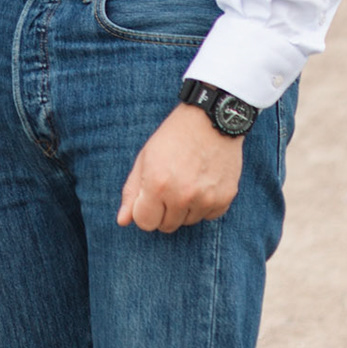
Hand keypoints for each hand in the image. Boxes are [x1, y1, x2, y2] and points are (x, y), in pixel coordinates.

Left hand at [117, 103, 241, 232]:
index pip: (145, 223)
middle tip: (168, 187)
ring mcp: (205, 199)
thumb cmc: (173, 138)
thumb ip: (132, 192)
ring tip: (186, 181)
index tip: (149, 197)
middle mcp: (182, 196)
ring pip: (187, 222)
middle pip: (166, 226)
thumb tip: (122, 221)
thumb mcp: (145, 159)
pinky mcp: (224, 199)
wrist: (210, 121)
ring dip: (184, 208)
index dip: (144, 211)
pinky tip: (203, 183)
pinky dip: (204, 205)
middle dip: (163, 211)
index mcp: (157, 185)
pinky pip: (208, 216)